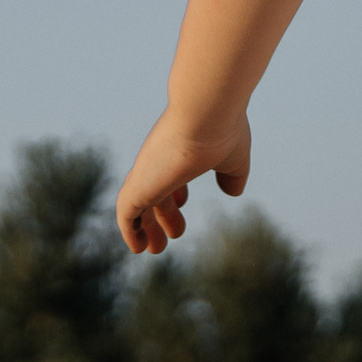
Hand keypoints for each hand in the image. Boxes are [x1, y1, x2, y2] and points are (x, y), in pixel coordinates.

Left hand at [115, 106, 250, 254]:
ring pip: (137, 204)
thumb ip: (233, 174)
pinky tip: (137, 248)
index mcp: (179, 150)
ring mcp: (146, 172)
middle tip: (171, 236)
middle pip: (153, 189)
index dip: (175, 187)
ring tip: (154, 249)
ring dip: (146, 228)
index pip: (170, 172)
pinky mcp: (138, 186)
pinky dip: (129, 231)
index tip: (182, 202)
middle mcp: (158, 159)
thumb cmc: (223, 128)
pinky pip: (126, 214)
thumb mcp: (234, 157)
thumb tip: (233, 191)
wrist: (206, 112)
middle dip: (161, 214)